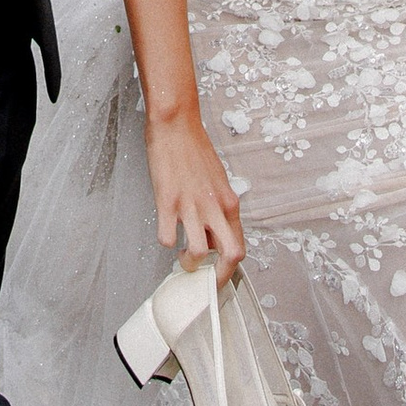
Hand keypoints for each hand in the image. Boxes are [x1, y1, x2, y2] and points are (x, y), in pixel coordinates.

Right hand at [146, 112, 243, 280]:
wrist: (176, 124)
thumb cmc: (194, 149)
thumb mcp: (217, 180)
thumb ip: (218, 208)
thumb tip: (213, 234)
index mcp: (229, 202)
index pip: (240, 246)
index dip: (230, 269)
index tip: (218, 276)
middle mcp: (214, 207)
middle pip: (231, 255)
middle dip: (217, 277)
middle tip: (204, 281)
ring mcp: (191, 205)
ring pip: (198, 253)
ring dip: (189, 262)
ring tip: (182, 255)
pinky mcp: (167, 201)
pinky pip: (167, 237)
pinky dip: (165, 241)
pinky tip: (165, 231)